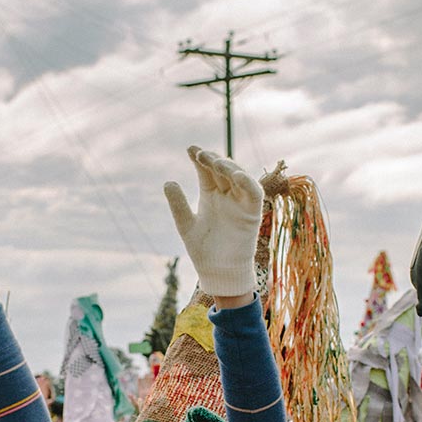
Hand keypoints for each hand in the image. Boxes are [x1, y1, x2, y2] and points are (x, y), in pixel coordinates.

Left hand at [163, 146, 262, 298]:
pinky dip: (247, 181)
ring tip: (214, 162)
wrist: (219, 272)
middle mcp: (226, 194)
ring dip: (228, 166)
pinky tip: (235, 175)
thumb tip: (167, 181)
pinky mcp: (252, 212)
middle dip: (212, 159)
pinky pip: (254, 192)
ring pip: (238, 176)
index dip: (199, 158)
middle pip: (222, 169)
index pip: (206, 170)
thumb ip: (178, 204)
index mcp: (210, 194)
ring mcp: (240, 202)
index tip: (190, 149)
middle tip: (200, 155)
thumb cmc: (203, 250)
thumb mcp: (186, 225)